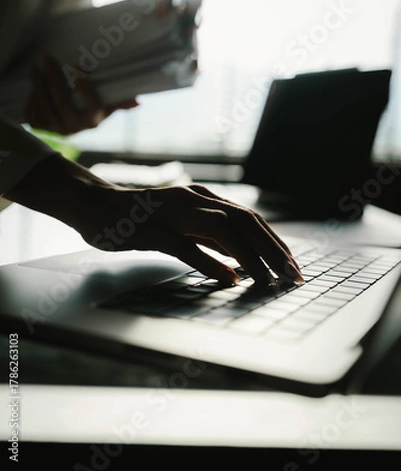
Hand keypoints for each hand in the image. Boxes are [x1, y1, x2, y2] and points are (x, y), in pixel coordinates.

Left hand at [24, 54, 138, 134]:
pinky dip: (31, 101)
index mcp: (93, 121)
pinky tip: (33, 87)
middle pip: (62, 104)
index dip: (84, 87)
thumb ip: (121, 102)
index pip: (92, 106)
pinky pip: (33, 117)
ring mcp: (56, 131)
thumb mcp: (107, 105)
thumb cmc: (92, 108)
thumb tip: (137, 102)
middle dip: (54, 79)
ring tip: (37, 69)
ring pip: (44, 109)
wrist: (72, 124)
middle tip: (49, 59)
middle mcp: (75, 129)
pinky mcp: (42, 129)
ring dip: (38, 86)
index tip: (77, 66)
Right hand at [77, 182, 303, 286]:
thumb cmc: (140, 218)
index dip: (274, 241)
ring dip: (250, 256)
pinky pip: (186, 245)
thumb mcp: (184, 224)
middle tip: (293, 277)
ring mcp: (174, 212)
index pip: (250, 218)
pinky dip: (210, 262)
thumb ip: (210, 235)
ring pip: (223, 230)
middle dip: (273, 250)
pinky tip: (228, 279)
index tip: (292, 266)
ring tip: (269, 280)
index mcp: (204, 199)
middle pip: (245, 221)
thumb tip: (241, 257)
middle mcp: (195, 200)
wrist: (96, 204)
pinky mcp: (152, 228)